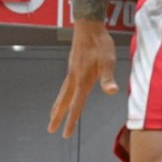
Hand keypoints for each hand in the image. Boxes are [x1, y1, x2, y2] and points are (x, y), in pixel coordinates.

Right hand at [48, 18, 117, 139]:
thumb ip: (108, 78)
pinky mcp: (72, 68)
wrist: (88, 27)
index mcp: (82, 80)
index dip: (71, 121)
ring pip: (62, 95)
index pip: (76, 105)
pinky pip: (64, 87)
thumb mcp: (108, 61)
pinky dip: (61, 97)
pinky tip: (63, 98)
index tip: (65, 134)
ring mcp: (71, 73)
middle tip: (50, 130)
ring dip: (57, 107)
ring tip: (52, 117)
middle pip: (64, 102)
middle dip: (57, 117)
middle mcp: (74, 79)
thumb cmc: (101, 44)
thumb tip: (112, 91)